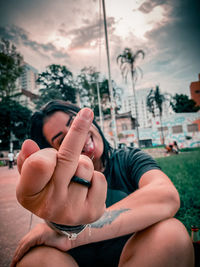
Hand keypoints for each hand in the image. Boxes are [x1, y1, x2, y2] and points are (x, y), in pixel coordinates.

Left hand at [10, 223, 72, 266]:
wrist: (71, 237)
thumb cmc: (64, 241)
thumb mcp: (51, 242)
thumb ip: (44, 243)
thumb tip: (40, 249)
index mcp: (40, 229)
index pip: (28, 239)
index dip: (21, 249)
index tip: (18, 258)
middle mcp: (38, 228)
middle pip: (24, 240)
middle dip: (18, 251)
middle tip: (14, 262)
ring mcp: (38, 230)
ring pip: (23, 243)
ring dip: (17, 254)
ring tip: (14, 263)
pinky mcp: (39, 234)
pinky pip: (26, 244)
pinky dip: (21, 252)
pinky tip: (18, 259)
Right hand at [16, 108, 106, 224]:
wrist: (62, 217)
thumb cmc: (45, 188)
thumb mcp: (31, 176)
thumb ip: (28, 160)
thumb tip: (28, 144)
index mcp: (27, 194)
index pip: (40, 163)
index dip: (53, 145)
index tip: (82, 115)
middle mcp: (49, 206)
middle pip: (69, 158)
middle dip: (77, 133)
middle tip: (87, 113)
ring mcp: (72, 212)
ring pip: (86, 165)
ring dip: (81, 163)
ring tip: (74, 174)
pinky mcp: (92, 213)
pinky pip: (100, 179)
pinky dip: (94, 177)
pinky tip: (86, 187)